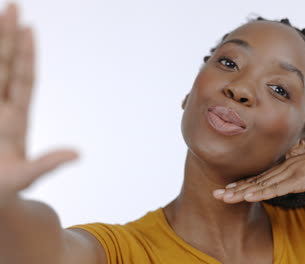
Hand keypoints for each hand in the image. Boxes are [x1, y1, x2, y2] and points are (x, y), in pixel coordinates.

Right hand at [0, 3, 77, 206]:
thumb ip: (48, 164)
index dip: (26, 55)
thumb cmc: (8, 190)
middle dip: (7, 37)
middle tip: (14, 5)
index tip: (30, 28)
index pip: (23, 80)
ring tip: (3, 15)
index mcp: (16, 121)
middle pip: (4, 66)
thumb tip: (77, 154)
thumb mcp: (27, 177)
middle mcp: (2, 110)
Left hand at [212, 144, 304, 202]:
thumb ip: (295, 176)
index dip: (242, 184)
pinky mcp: (298, 179)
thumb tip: (287, 182)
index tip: (227, 189)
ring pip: (261, 185)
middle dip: (235, 188)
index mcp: (284, 167)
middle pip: (255, 181)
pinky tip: (247, 196)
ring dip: (241, 192)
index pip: (259, 178)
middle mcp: (283, 169)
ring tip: (224, 196)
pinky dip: (260, 193)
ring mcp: (289, 173)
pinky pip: (276, 188)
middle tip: (216, 193)